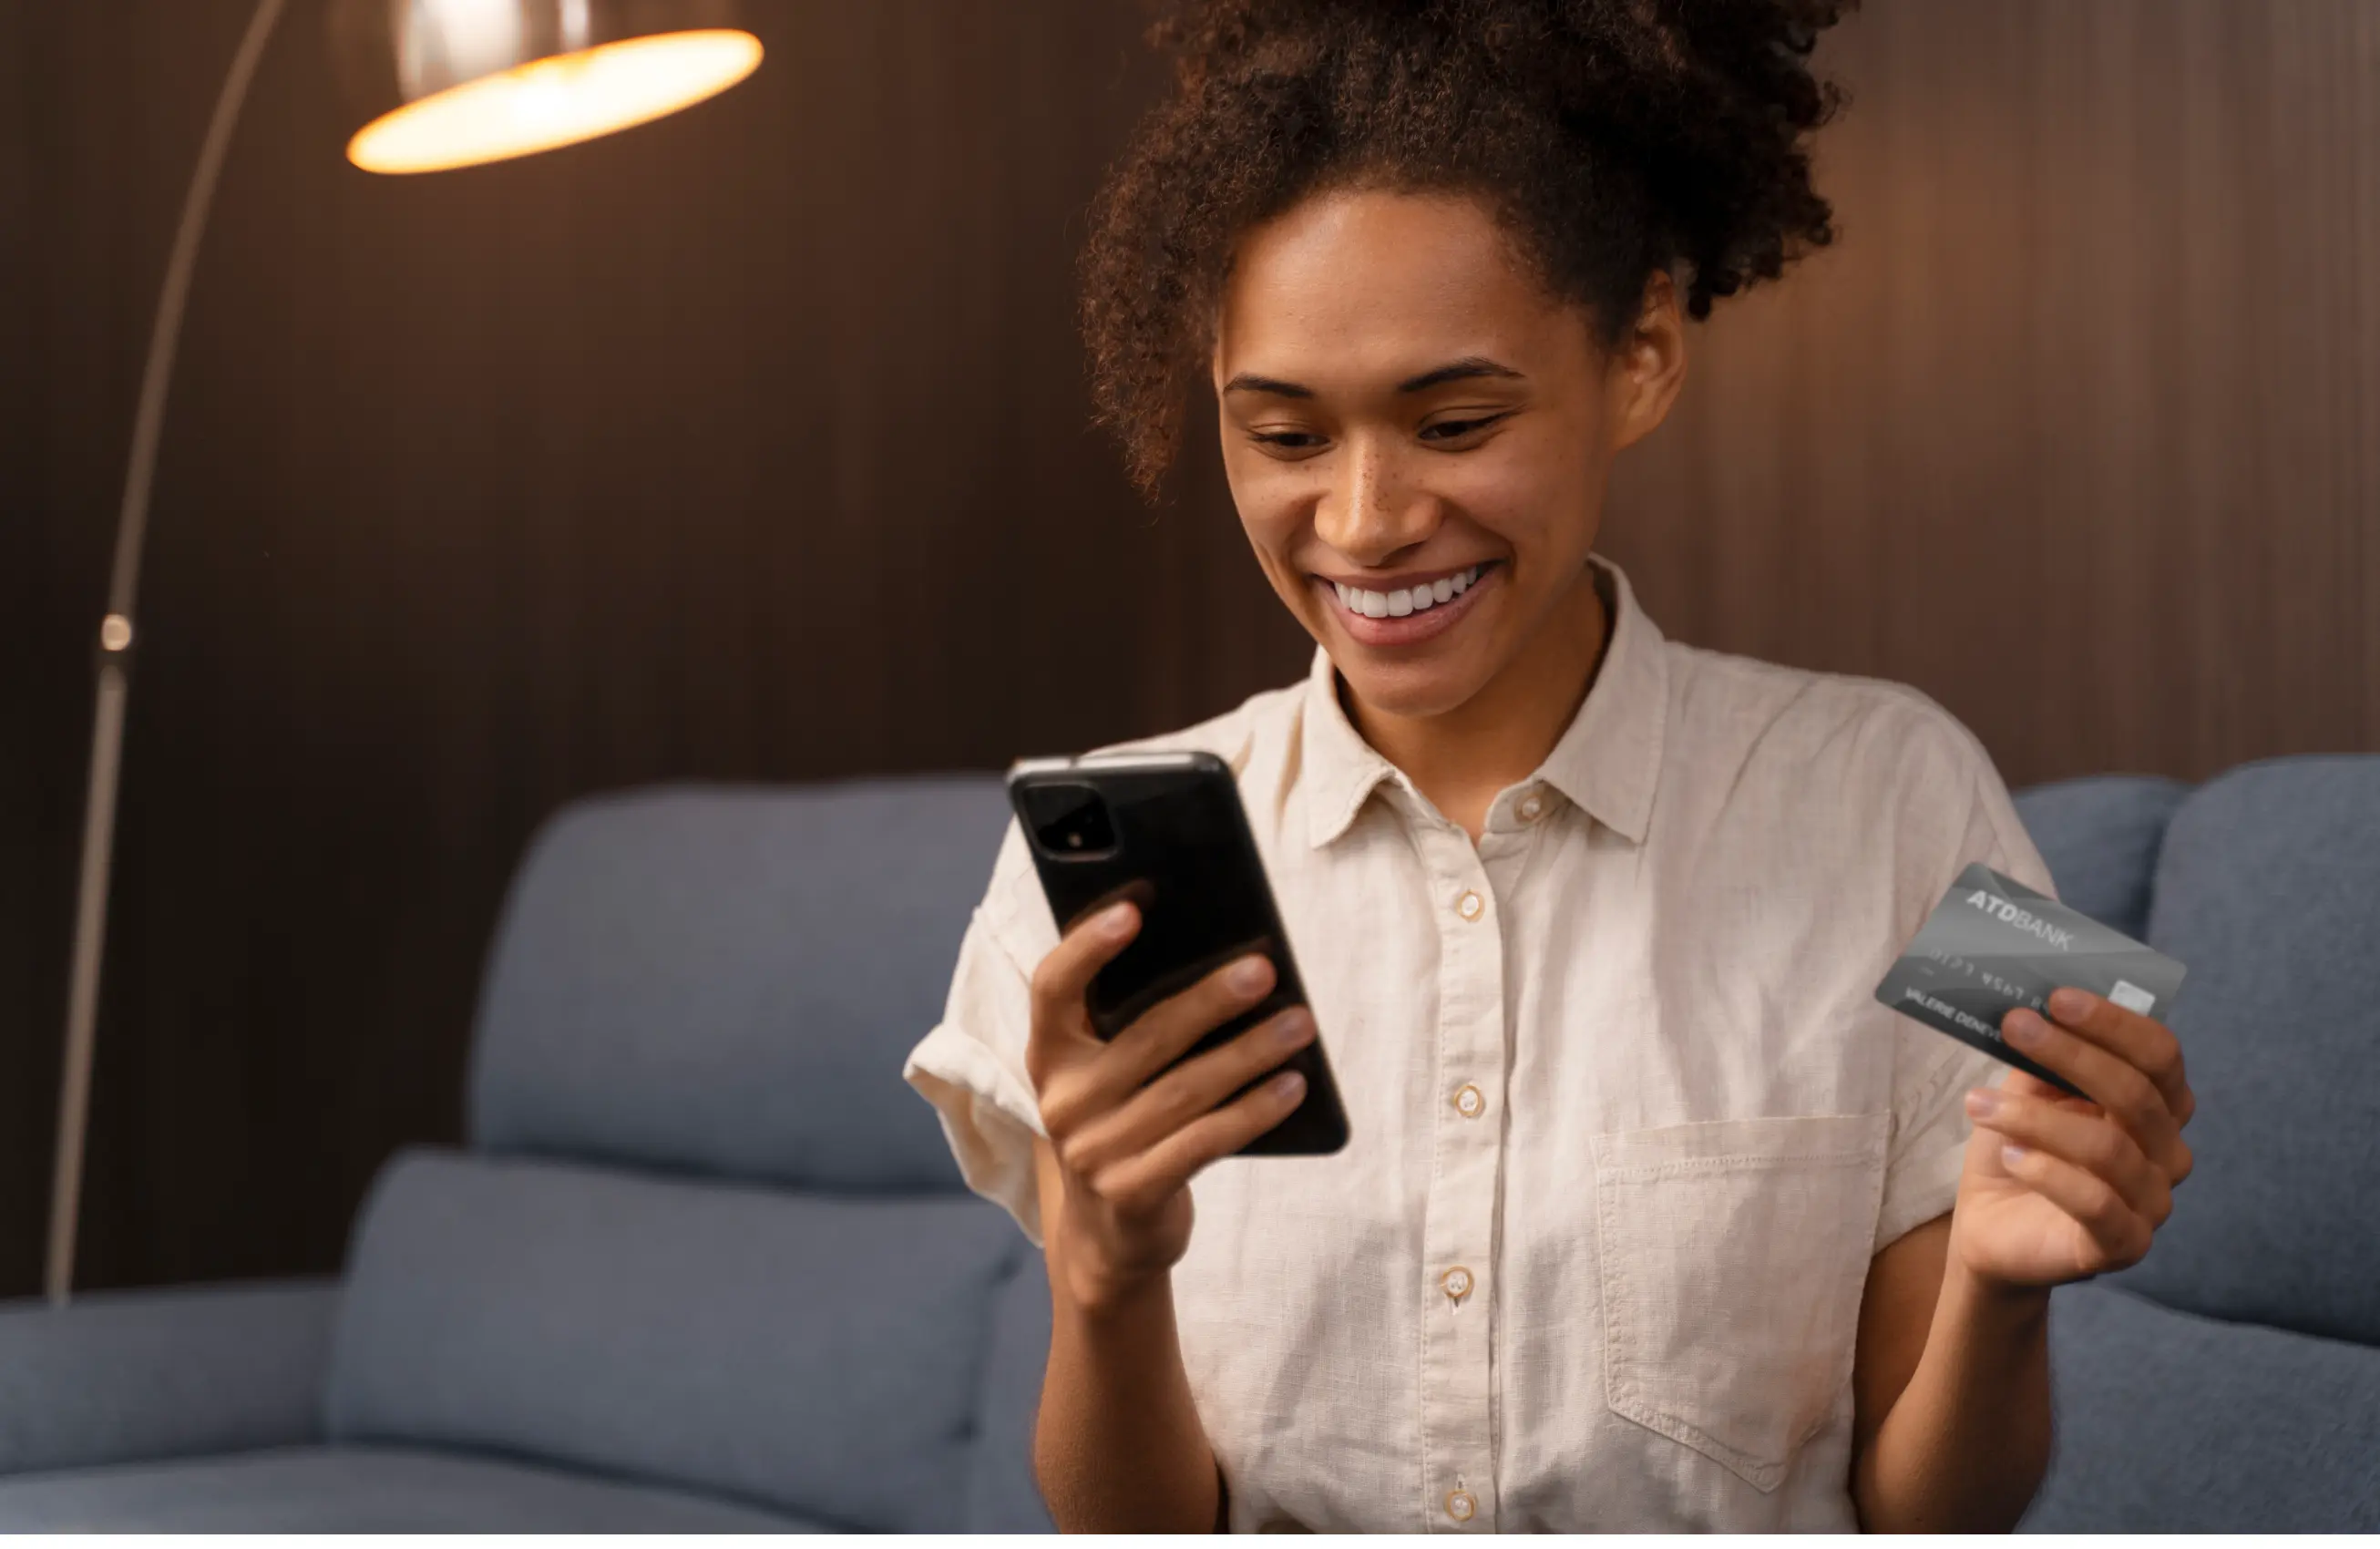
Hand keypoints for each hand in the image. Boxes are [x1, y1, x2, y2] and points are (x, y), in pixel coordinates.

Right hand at [1024, 900, 1315, 1311]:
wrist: (1110, 1234)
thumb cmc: (1126, 1122)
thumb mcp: (1112, 1073)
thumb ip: (1137, 1022)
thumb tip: (1225, 961)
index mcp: (1050, 1054)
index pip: (1053, 988)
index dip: (1088, 946)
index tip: (1134, 909)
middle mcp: (1063, 1101)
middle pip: (1144, 1037)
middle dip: (1210, 1000)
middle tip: (1263, 970)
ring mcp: (1094, 1152)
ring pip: (1184, 1091)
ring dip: (1249, 1053)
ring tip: (1299, 1024)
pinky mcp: (1132, 1193)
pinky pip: (1203, 1143)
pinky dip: (1253, 1111)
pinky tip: (1293, 1086)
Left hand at [1949, 986, 2197, 1289]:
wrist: (1993, 1230)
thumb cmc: (2018, 1151)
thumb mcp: (2027, 1095)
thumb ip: (2041, 1058)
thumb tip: (2030, 1007)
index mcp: (2157, 1107)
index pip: (2160, 1055)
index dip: (2114, 1023)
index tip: (2056, 997)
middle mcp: (2168, 1153)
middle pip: (2137, 1094)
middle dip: (2072, 1054)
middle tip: (2015, 1026)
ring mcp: (2152, 1203)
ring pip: (2107, 1148)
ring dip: (2034, 1117)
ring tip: (1978, 1103)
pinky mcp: (2123, 1245)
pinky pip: (2096, 1203)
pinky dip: (2045, 1171)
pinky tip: (2009, 1154)